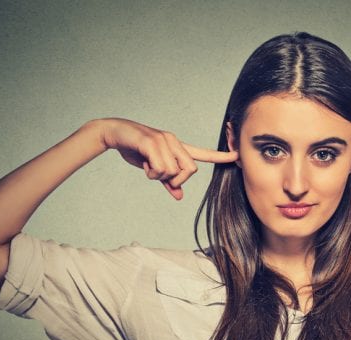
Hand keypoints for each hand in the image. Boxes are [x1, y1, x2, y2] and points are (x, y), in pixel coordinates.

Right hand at [98, 118, 237, 199]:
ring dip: (160, 177)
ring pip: (173, 171)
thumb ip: (167, 182)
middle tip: (163, 178)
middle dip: (178, 180)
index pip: (202, 153)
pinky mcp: (151, 142)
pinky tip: (144, 165)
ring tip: (149, 168)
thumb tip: (179, 195)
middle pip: (190, 170)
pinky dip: (152, 173)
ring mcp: (163, 141)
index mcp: (177, 147)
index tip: (236, 156)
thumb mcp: (153, 168)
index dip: (219, 157)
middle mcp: (173, 141)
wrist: (114, 133)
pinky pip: (160, 167)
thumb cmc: (135, 150)